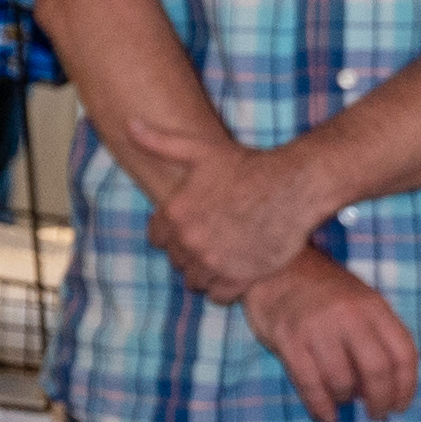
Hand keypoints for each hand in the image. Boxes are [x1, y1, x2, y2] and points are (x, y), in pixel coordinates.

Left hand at [148, 137, 338, 303]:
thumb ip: (160, 143)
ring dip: (204, 274)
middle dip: (189, 254)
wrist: (291, 186)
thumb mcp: (199, 150)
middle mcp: (189, 240)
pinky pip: (218, 296)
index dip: (172, 234)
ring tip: (221, 259)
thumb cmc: (247, 166)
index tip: (189, 228)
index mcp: (174, 213)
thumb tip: (129, 125)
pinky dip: (223, 290)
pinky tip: (234, 273)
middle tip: (210, 242)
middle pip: (177, 261)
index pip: (157, 239)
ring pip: (195, 281)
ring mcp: (214, 261)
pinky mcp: (239, 277)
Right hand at [241, 250, 418, 421]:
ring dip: (346, 398)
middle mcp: (349, 315)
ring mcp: (317, 327)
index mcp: (373, 306)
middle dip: (380, 400)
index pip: (403, 353)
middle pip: (377, 370)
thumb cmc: (322, 290)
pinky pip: (310, 383)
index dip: (406, 386)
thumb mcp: (359, 300)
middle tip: (376, 414)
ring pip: (343, 380)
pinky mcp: (289, 339)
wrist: (274, 266)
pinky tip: (325, 415)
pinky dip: (320, 406)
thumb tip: (383, 386)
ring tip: (343, 400)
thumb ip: (376, 334)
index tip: (400, 405)